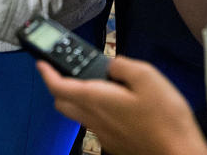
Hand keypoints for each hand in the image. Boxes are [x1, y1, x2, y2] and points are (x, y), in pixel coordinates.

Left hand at [38, 57, 206, 154]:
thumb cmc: (165, 118)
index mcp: (98, 100)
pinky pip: (95, 125)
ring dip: (77, 99)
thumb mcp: (148, 77)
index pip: (60, 86)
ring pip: (78, 115)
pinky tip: (117, 105)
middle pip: (62, 104)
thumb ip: (123, 66)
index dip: (46, 73)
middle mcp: (95, 119)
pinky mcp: (115, 144)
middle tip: (67, 72)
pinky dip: (96, 111)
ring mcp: (104, 135)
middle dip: (59, 86)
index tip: (41, 63)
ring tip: (94, 84)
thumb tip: (111, 65)